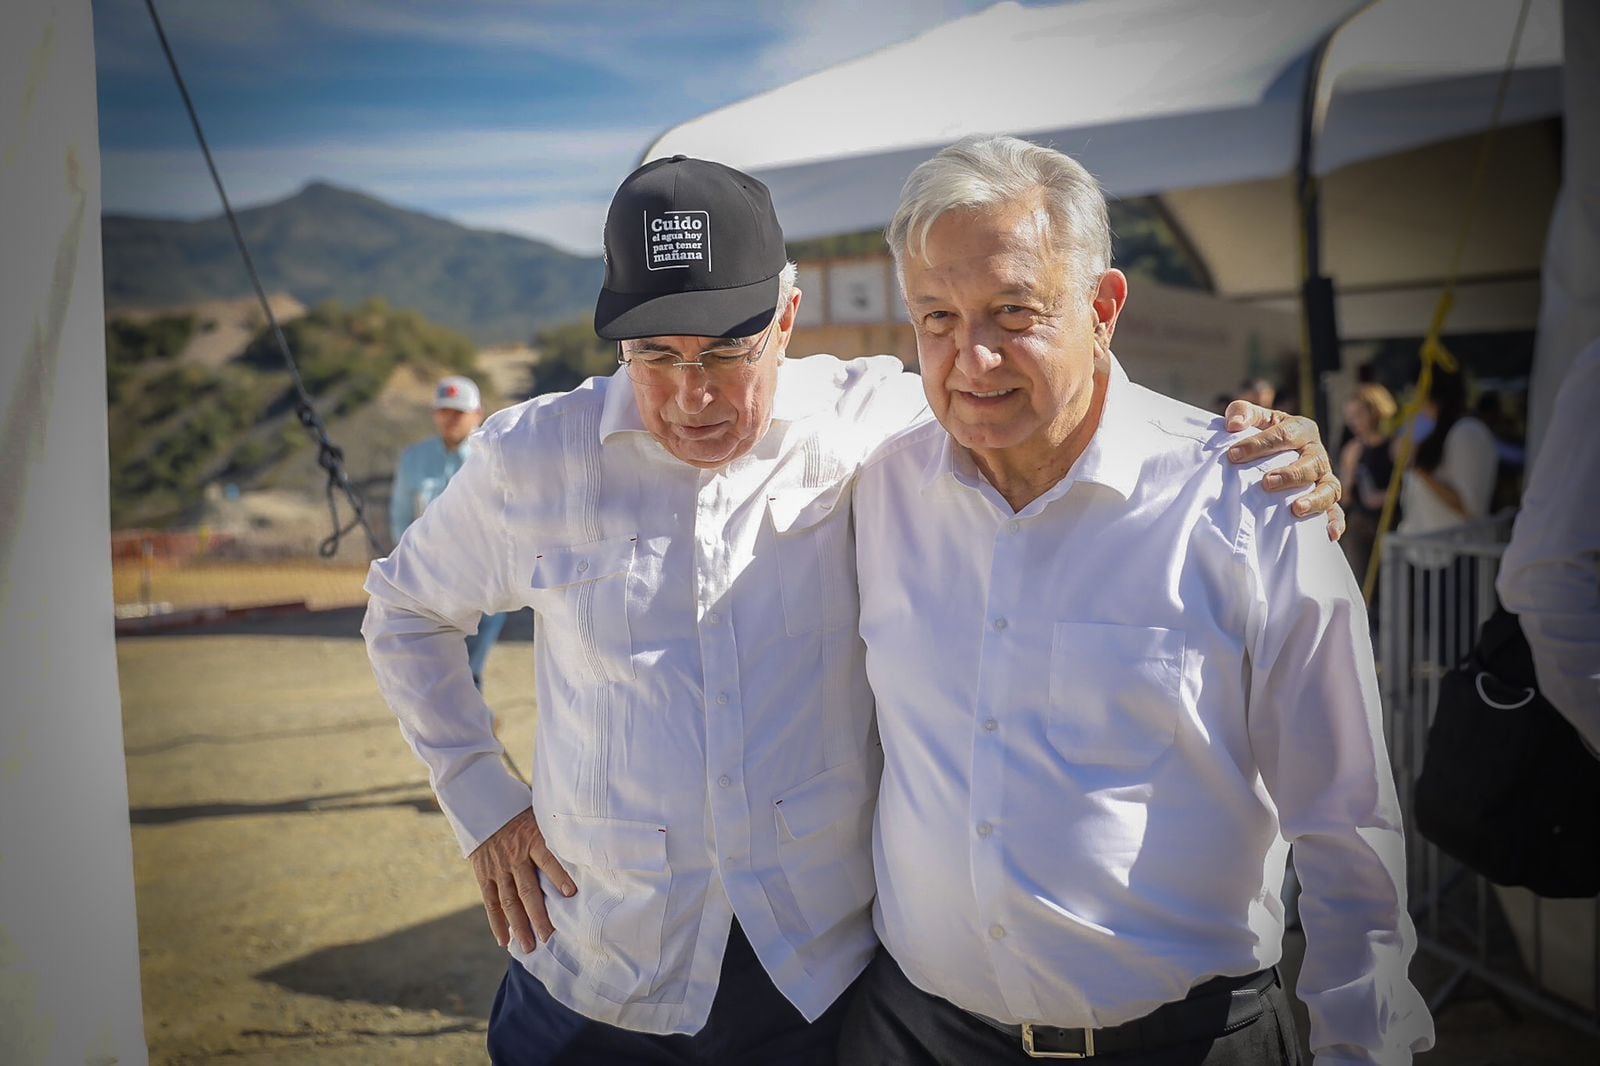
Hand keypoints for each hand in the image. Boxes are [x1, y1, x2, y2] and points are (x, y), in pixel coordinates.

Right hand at [470, 807, 576, 953]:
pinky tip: (504, 940)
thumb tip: (586, 846)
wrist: (483, 807)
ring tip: (529, 946)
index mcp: (532, 839)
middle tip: (549, 937)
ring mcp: (498, 868)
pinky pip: (490, 902)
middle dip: (538, 915)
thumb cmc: (521, 814)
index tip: (571, 893)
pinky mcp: (484, 875)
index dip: (558, 875)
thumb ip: (556, 834)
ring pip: (508, 901)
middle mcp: (514, 856)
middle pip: (528, 889)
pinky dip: (497, 922)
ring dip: (519, 926)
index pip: (547, 859)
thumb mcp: (540, 817)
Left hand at [1223, 401, 1346, 541]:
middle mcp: (1316, 453)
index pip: (1284, 434)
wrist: (1277, 453)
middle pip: (1311, 462)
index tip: (1233, 455)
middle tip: (1267, 483)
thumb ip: (1242, 412)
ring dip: (1315, 499)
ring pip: (1329, 487)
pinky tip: (1329, 535)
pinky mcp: (1326, 499)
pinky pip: (1336, 511)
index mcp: (1301, 429)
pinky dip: (1336, 522)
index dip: (1259, 444)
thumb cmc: (1263, 434)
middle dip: (1290, 473)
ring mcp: (1323, 477)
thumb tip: (1234, 425)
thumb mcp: (1254, 418)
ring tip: (1296, 509)